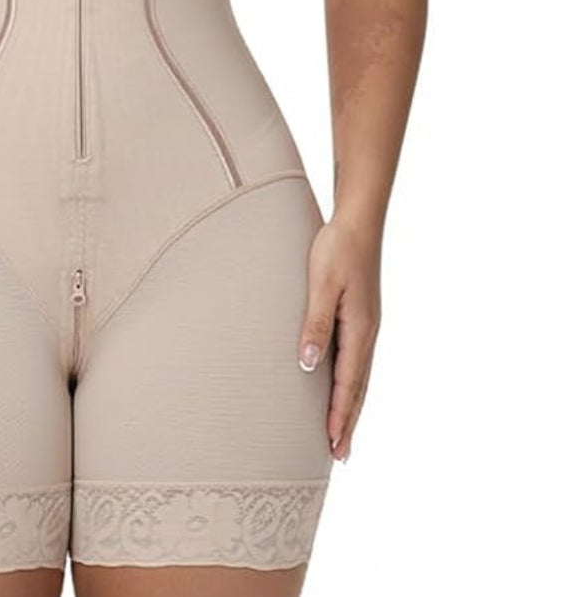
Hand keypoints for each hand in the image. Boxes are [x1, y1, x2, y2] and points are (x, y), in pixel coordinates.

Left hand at [297, 210, 381, 461]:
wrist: (358, 220)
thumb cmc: (337, 248)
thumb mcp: (322, 284)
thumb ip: (316, 323)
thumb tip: (308, 364)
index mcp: (360, 329)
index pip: (348, 384)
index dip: (338, 416)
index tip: (332, 445)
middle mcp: (368, 333)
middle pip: (359, 388)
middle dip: (348, 422)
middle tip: (339, 455)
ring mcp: (367, 325)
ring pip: (360, 376)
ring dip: (350, 406)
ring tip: (341, 432)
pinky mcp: (362, 316)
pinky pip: (357, 360)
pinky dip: (352, 383)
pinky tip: (342, 387)